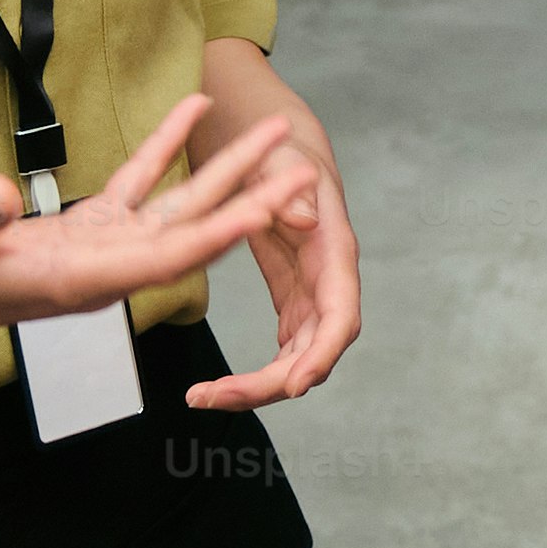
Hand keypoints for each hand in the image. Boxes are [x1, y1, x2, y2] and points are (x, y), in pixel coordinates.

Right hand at [0, 91, 311, 337]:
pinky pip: (140, 181)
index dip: (217, 233)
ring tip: (268, 132)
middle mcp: (109, 265)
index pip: (167, 256)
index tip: (265, 210)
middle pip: (195, 230)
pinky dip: (167, 146)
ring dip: (225, 169)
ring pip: (179, 203)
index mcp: (86, 279)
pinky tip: (192, 110)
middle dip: (250, 200)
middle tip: (302, 170)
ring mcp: (104, 245)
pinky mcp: (89, 226)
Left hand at [190, 41, 360, 404]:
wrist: (283, 150)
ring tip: (206, 397)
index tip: (295, 385)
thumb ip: (290, 188)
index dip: (322, 355)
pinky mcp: (293, 297)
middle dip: (273, 384)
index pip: (340, 316)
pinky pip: (284, 348)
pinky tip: (222, 386)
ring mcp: (312, 294)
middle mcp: (328, 282)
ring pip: (298, 358)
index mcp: (332, 252)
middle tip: (217, 397)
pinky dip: (256, 371)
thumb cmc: (285, 152)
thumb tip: (305, 219)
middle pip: (315, 352)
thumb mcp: (281, 161)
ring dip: (259, 386)